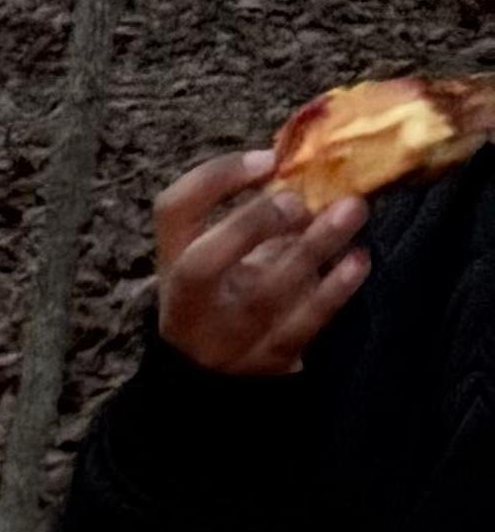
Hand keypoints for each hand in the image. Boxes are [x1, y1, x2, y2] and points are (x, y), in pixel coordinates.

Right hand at [155, 147, 368, 378]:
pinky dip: (334, 290)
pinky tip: (357, 260)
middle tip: (300, 200)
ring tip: (352, 211)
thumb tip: (307, 161)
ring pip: (264, 294)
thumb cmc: (229, 291)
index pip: (175, 211)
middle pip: (201, 265)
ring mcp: (226, 339)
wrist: (220, 372)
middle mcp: (190, 305)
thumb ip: (247, 211)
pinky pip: (301, 326)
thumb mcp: (220, 249)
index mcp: (173, 263)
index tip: (268, 159)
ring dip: (313, 247)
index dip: (217, 178)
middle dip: (253, 223)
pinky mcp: (266, 361)